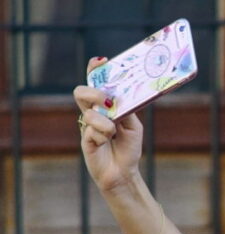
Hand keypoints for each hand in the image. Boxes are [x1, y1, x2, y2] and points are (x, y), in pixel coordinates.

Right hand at [73, 57, 143, 192]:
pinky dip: (104, 137)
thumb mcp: (134, 126)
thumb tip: (119, 98)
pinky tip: (107, 144)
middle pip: (81, 92)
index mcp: (104, 107)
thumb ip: (128, 110)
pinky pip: (92, 132)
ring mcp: (87, 126)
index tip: (101, 61)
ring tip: (113, 132)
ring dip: (105, 122)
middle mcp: (93, 113)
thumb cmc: (128, 148)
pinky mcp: (85, 140)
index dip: (95, 70)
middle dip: (93, 92)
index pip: (96, 84)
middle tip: (107, 101)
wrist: (124, 172)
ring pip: (88, 113)